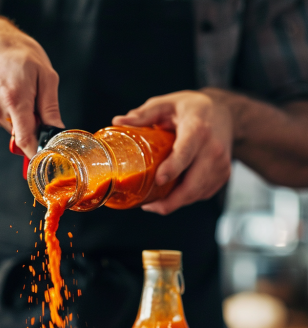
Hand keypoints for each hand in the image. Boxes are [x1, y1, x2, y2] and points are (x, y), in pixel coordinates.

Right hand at [0, 18, 63, 157]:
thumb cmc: (18, 54)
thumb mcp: (45, 75)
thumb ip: (50, 108)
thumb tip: (56, 132)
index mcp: (15, 99)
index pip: (26, 140)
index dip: (36, 153)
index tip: (45, 159)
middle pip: (21, 135)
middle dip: (33, 127)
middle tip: (35, 105)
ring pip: (12, 130)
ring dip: (20, 120)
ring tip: (18, 94)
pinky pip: (2, 123)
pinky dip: (9, 116)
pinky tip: (6, 96)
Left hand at [112, 90, 232, 213]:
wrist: (226, 113)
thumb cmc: (192, 108)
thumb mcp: (167, 104)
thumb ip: (144, 114)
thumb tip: (118, 121)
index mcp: (197, 129)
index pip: (186, 152)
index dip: (173, 168)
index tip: (159, 180)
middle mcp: (213, 149)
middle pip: (193, 184)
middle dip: (171, 201)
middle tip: (148, 206)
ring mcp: (221, 164)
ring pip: (196, 194)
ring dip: (176, 202)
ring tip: (156, 202)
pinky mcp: (224, 175)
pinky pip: (202, 194)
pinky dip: (186, 198)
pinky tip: (173, 194)